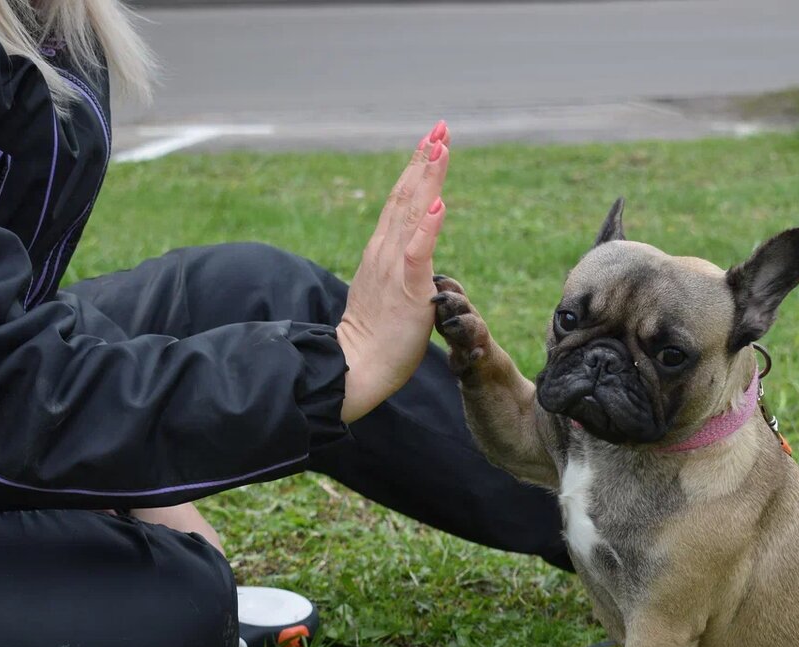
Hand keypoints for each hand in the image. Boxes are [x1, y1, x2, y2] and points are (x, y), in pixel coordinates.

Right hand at [337, 121, 450, 422]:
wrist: (356, 366)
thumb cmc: (374, 337)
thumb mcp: (388, 291)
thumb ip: (400, 269)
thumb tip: (412, 260)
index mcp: (382, 252)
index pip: (400, 201)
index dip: (417, 169)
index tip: (433, 141)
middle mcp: (385, 252)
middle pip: (406, 196)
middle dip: (425, 160)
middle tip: (441, 128)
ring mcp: (394, 268)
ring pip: (412, 214)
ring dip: (427, 180)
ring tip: (441, 149)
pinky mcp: (406, 289)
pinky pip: (417, 253)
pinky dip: (428, 227)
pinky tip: (439, 205)